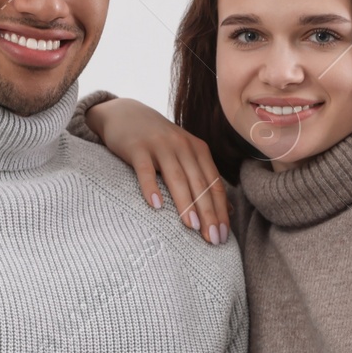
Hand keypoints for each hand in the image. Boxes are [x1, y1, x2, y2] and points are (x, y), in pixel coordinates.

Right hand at [85, 97, 230, 243]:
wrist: (125, 114)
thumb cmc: (159, 143)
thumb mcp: (185, 155)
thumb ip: (204, 178)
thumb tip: (226, 209)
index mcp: (198, 150)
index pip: (214, 184)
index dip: (220, 210)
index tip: (223, 236)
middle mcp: (183, 146)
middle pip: (199, 184)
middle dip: (209, 213)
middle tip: (213, 239)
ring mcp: (160, 146)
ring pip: (176, 178)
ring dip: (186, 203)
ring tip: (193, 226)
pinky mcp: (137, 148)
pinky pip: (145, 170)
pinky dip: (150, 187)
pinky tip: (155, 206)